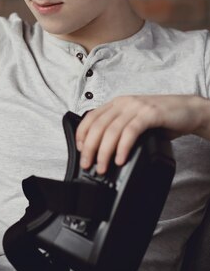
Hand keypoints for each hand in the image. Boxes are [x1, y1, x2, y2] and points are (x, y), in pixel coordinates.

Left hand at [75, 94, 209, 173]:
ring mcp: (137, 107)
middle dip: (90, 148)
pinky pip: (131, 131)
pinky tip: (120, 159)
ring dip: (104, 152)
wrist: (190, 110)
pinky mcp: (150, 114)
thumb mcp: (135, 120)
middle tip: (88, 165)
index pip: (91, 117)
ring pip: (112, 130)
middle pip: (98, 126)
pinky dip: (123, 147)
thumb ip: (119, 129)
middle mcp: (124, 103)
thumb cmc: (162, 118)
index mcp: (117, 103)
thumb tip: (101, 150)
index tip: (80, 150)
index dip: (82, 134)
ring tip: (103, 167)